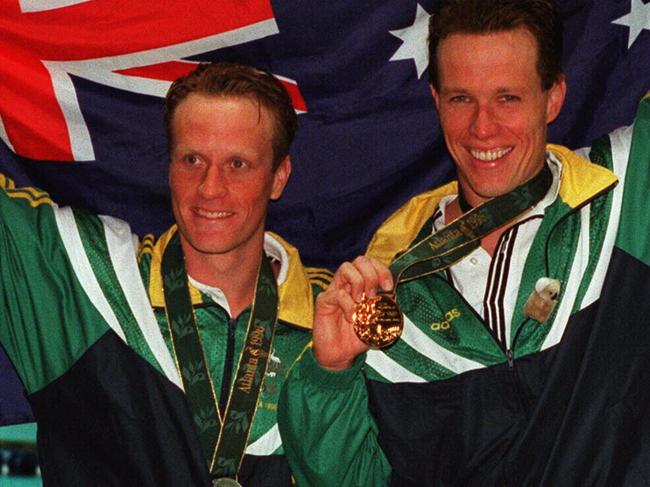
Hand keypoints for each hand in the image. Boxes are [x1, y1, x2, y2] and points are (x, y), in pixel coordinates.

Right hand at [313, 256, 392, 370]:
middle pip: (360, 260)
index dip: (382, 270)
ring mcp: (335, 290)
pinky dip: (349, 305)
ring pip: (346, 268)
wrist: (340, 355)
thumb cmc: (357, 336)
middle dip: (371, 275)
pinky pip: (337, 293)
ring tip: (361, 302)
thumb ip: (386, 308)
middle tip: (373, 295)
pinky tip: (352, 318)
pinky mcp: (324, 301)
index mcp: (361, 284)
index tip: (388, 287)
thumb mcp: (378, 322)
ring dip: (359, 283)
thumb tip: (393, 295)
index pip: (371, 263)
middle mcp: (347, 283)